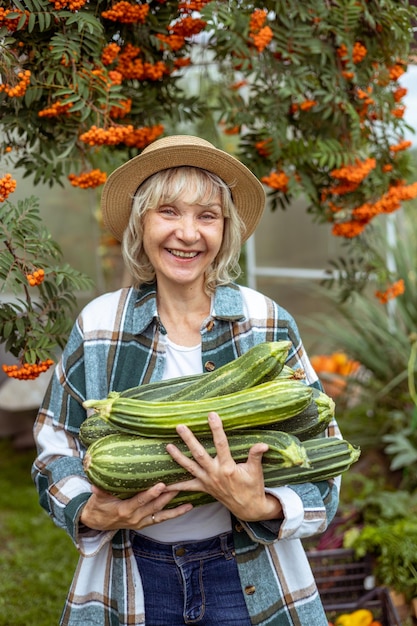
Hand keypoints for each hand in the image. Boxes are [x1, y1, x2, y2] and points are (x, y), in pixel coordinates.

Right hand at [80, 482, 192, 530]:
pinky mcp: (146, 523)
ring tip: (188, 495)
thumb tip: (95, 484)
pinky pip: (162, 518)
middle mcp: (135, 518)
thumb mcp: (97, 499)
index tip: (161, 485)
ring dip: (175, 505)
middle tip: (179, 485)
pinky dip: (175, 513)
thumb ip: (99, 491)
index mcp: (124, 510)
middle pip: (154, 506)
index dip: (150, 494)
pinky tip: (188, 507)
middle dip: (167, 496)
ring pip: (161, 512)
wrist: (97, 523)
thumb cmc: (98, 507)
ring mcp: (141, 521)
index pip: (140, 501)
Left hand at [165, 412, 282, 521]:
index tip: (211, 415)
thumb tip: (263, 444)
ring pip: (190, 467)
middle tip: (180, 426)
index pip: (221, 444)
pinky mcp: (204, 489)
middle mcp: (215, 474)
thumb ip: (255, 456)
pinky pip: (188, 487)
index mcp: (228, 467)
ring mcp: (208, 482)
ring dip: (178, 457)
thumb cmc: (253, 487)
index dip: (216, 429)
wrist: (249, 508)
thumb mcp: (256, 471)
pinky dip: (176, 486)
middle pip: (199, 454)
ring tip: (167, 446)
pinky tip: (164, 484)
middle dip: (189, 440)